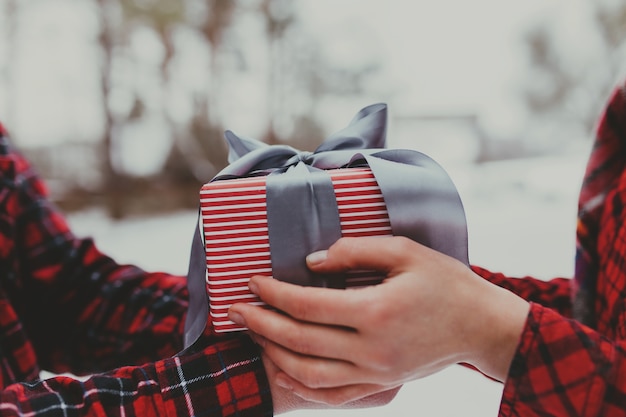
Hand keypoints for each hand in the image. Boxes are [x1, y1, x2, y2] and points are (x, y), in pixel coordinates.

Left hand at [229, 236, 528, 404]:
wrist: (481, 326)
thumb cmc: (445, 282)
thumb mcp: (404, 251)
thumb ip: (355, 251)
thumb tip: (312, 263)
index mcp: (377, 311)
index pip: (308, 305)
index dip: (274, 292)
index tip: (253, 280)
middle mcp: (372, 349)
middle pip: (300, 341)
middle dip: (260, 324)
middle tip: (235, 309)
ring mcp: (376, 372)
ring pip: (309, 374)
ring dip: (274, 355)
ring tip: (253, 336)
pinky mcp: (381, 384)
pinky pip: (332, 395)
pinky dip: (302, 386)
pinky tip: (283, 370)